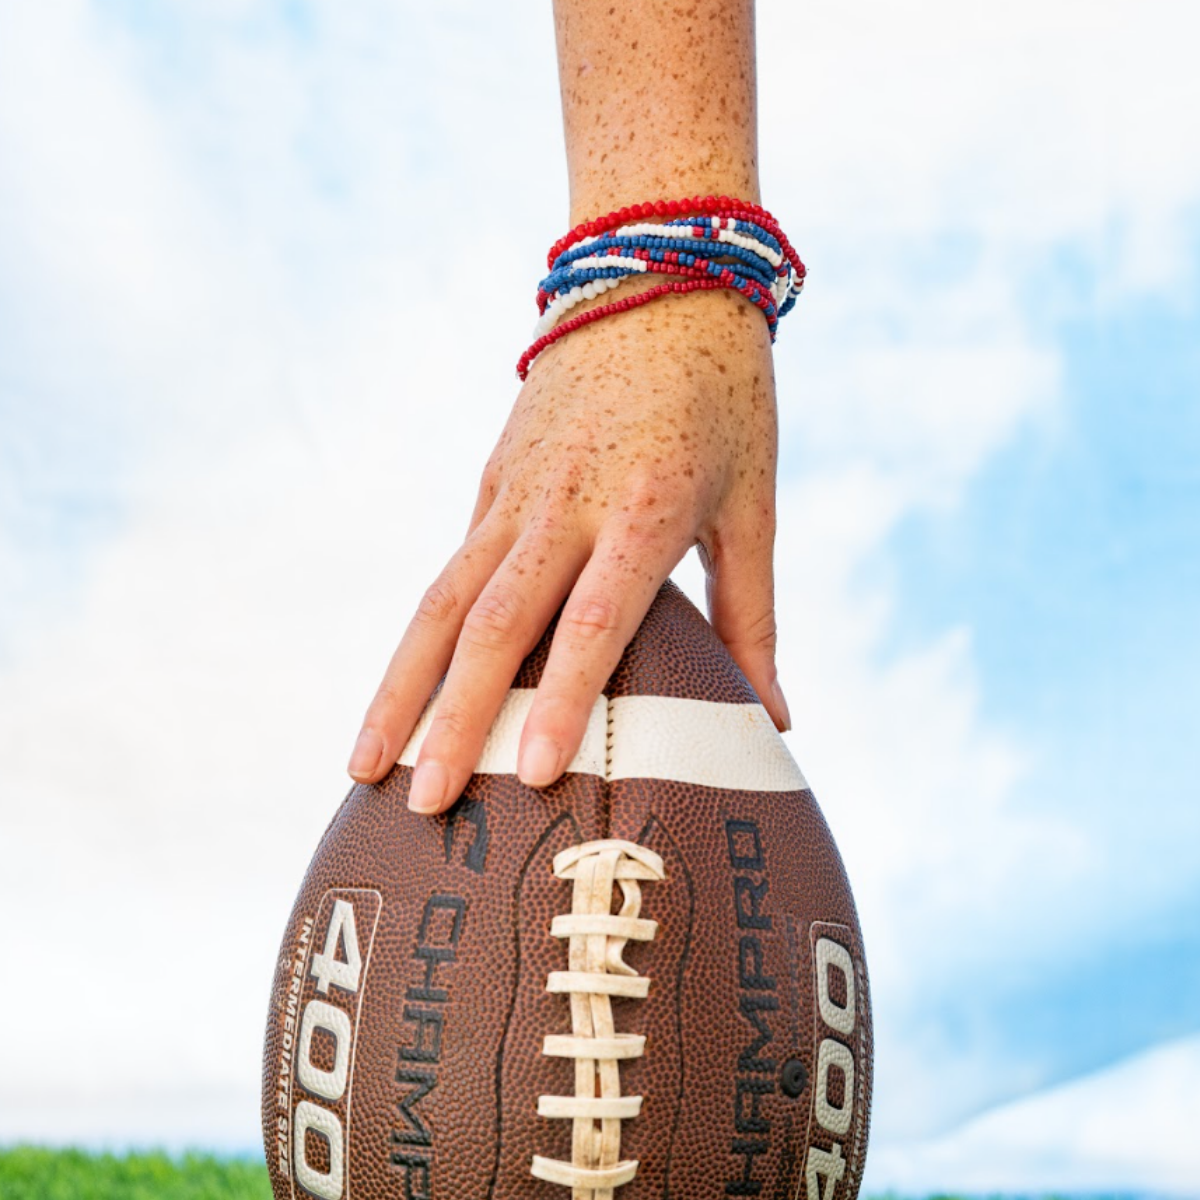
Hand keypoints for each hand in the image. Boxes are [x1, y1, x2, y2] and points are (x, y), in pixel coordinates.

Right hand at [347, 287, 790, 812]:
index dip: (558, 697)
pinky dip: (421, 635)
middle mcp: (564, 502)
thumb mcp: (754, 502)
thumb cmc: (725, 395)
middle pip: (494, 622)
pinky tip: (397, 694)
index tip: (526, 771)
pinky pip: (450, 566)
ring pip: (443, 599)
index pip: (594, 621)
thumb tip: (774, 721)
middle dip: (452, 715)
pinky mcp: (491, 479)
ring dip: (400, 684)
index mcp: (644, 509)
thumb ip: (754, 617)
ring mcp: (514, 489)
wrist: (655, 273)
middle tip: (419, 800)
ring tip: (362, 760)